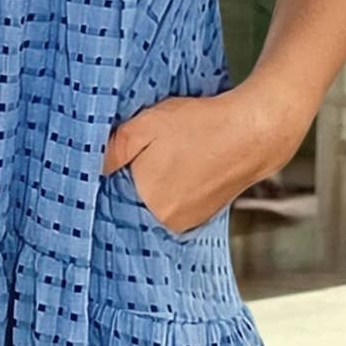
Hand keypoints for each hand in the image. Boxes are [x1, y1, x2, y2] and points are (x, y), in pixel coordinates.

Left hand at [101, 72, 313, 233]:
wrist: (255, 130)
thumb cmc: (201, 124)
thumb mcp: (144, 125)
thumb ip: (111, 150)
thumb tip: (90, 168)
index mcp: (149, 203)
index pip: (113, 195)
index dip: (115, 175)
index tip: (121, 159)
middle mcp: (167, 221)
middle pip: (134, 201)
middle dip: (135, 178)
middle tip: (151, 152)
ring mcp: (188, 221)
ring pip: (157, 202)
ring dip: (157, 184)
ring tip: (172, 156)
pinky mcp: (204, 216)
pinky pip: (177, 203)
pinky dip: (176, 187)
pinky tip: (185, 165)